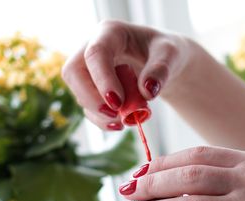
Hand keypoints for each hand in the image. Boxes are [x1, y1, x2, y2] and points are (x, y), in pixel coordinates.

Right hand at [61, 20, 191, 130]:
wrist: (164, 63)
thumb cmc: (165, 52)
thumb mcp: (171, 55)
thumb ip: (161, 70)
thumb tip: (147, 91)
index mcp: (110, 33)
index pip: (96, 53)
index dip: (102, 79)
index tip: (118, 103)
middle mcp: (92, 47)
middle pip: (73, 72)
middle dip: (91, 98)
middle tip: (116, 114)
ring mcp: (88, 69)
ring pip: (78, 92)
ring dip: (99, 113)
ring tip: (126, 119)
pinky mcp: (91, 88)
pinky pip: (87, 107)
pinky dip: (101, 120)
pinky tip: (119, 124)